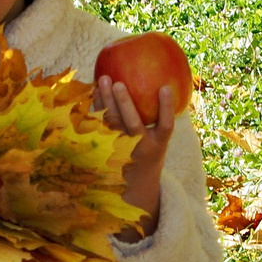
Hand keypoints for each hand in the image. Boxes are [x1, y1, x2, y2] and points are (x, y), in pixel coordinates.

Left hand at [96, 77, 175, 230]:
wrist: (135, 181)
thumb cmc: (151, 149)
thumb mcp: (161, 139)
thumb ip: (161, 116)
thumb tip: (162, 80)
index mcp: (158, 144)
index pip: (166, 125)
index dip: (166, 107)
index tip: (164, 87)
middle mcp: (140, 147)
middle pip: (133, 125)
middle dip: (125, 103)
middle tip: (119, 83)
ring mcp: (121, 148)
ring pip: (112, 124)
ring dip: (106, 101)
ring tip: (104, 80)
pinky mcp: (106, 147)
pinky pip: (100, 125)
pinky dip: (96, 108)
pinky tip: (95, 90)